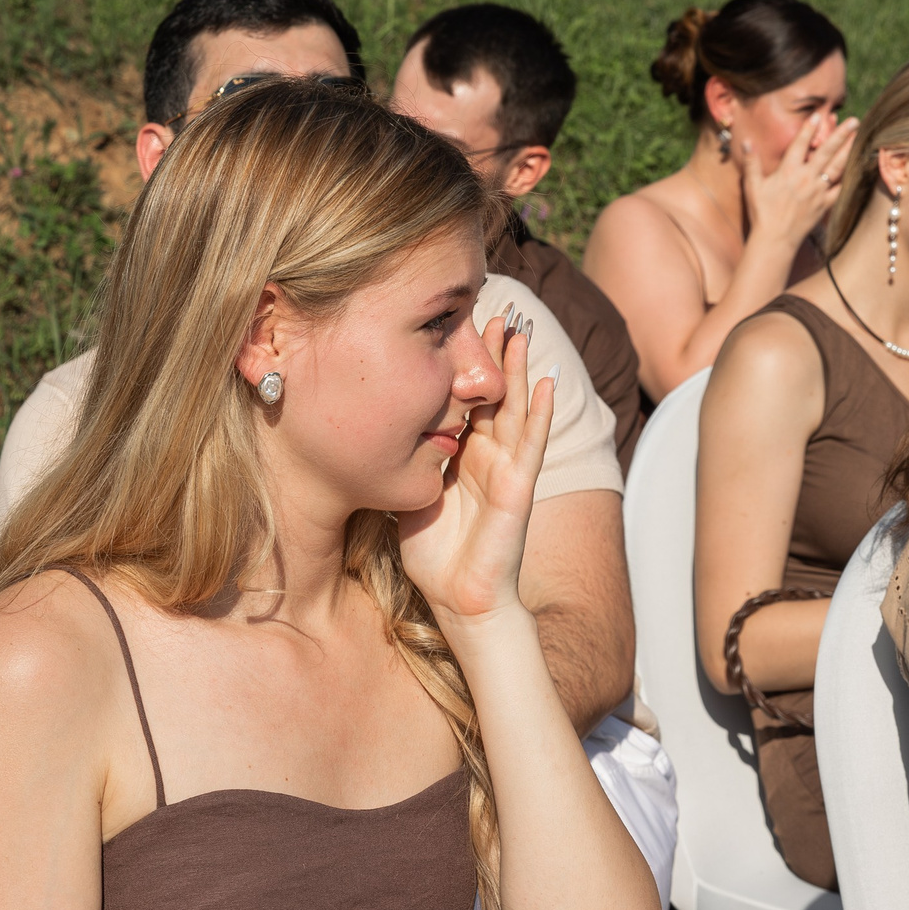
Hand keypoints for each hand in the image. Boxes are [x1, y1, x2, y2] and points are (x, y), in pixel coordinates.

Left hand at [396, 315, 552, 624]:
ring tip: (519, 330)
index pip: (463, 399)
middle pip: (492, 393)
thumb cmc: (434, 555)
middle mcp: (487, 457)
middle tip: (490, 310)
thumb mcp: (406, 493)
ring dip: (518, 369)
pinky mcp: (519, 487)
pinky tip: (545, 380)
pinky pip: (533, 443)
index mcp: (461, 456)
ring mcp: (507, 469)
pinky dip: (541, 411)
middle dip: (491, 354)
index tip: (449, 325)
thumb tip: (363, 431)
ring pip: (515, 408)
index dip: (459, 365)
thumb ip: (398, 461)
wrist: (459, 599)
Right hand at [738, 115, 858, 251]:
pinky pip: (840, 189)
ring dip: (848, 151)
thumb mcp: (752, 186)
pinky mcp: (824, 205)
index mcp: (788, 172)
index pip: (800, 145)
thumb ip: (752, 162)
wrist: (775, 240)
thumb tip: (747, 141)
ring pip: (837, 167)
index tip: (818, 116)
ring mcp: (817, 192)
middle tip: (854, 120)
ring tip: (858, 137)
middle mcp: (805, 178)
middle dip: (841, 134)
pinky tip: (856, 168)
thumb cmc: (761, 213)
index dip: (809, 129)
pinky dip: (848, 178)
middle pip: (826, 152)